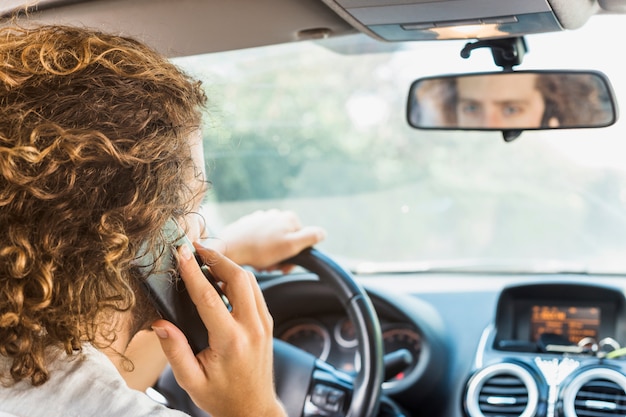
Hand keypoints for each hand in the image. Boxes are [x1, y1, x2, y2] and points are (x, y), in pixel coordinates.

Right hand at [152, 243, 285, 416]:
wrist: (253, 409)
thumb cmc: (222, 397)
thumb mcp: (191, 380)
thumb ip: (175, 351)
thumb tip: (160, 324)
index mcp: (231, 341)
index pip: (209, 296)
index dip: (193, 271)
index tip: (182, 252)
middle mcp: (252, 327)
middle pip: (239, 277)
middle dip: (217, 258)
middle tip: (196, 248)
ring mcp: (264, 323)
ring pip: (251, 280)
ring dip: (229, 265)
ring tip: (205, 260)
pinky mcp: (266, 323)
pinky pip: (255, 291)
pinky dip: (239, 278)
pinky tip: (221, 278)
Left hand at [213, 209, 325, 271]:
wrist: (229, 249)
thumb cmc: (260, 250)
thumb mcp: (290, 246)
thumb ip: (310, 237)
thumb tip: (323, 233)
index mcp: (289, 218)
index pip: (302, 240)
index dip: (296, 256)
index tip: (285, 266)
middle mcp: (276, 214)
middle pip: (287, 241)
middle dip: (282, 256)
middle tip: (272, 267)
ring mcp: (260, 218)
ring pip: (273, 242)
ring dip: (270, 255)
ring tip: (261, 264)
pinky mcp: (247, 225)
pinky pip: (259, 240)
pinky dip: (258, 250)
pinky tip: (252, 257)